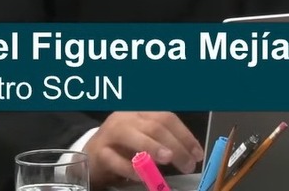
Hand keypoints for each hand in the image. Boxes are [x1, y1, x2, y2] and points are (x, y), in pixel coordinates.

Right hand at [82, 111, 203, 185]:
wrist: (91, 155)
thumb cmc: (124, 147)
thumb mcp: (145, 138)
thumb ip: (164, 141)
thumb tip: (191, 154)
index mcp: (140, 112)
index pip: (166, 117)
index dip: (184, 135)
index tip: (197, 154)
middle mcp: (126, 118)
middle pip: (154, 126)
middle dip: (175, 145)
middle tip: (187, 164)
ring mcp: (110, 133)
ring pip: (133, 135)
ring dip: (152, 147)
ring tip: (168, 159)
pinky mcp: (99, 152)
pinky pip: (116, 159)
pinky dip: (130, 168)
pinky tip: (142, 176)